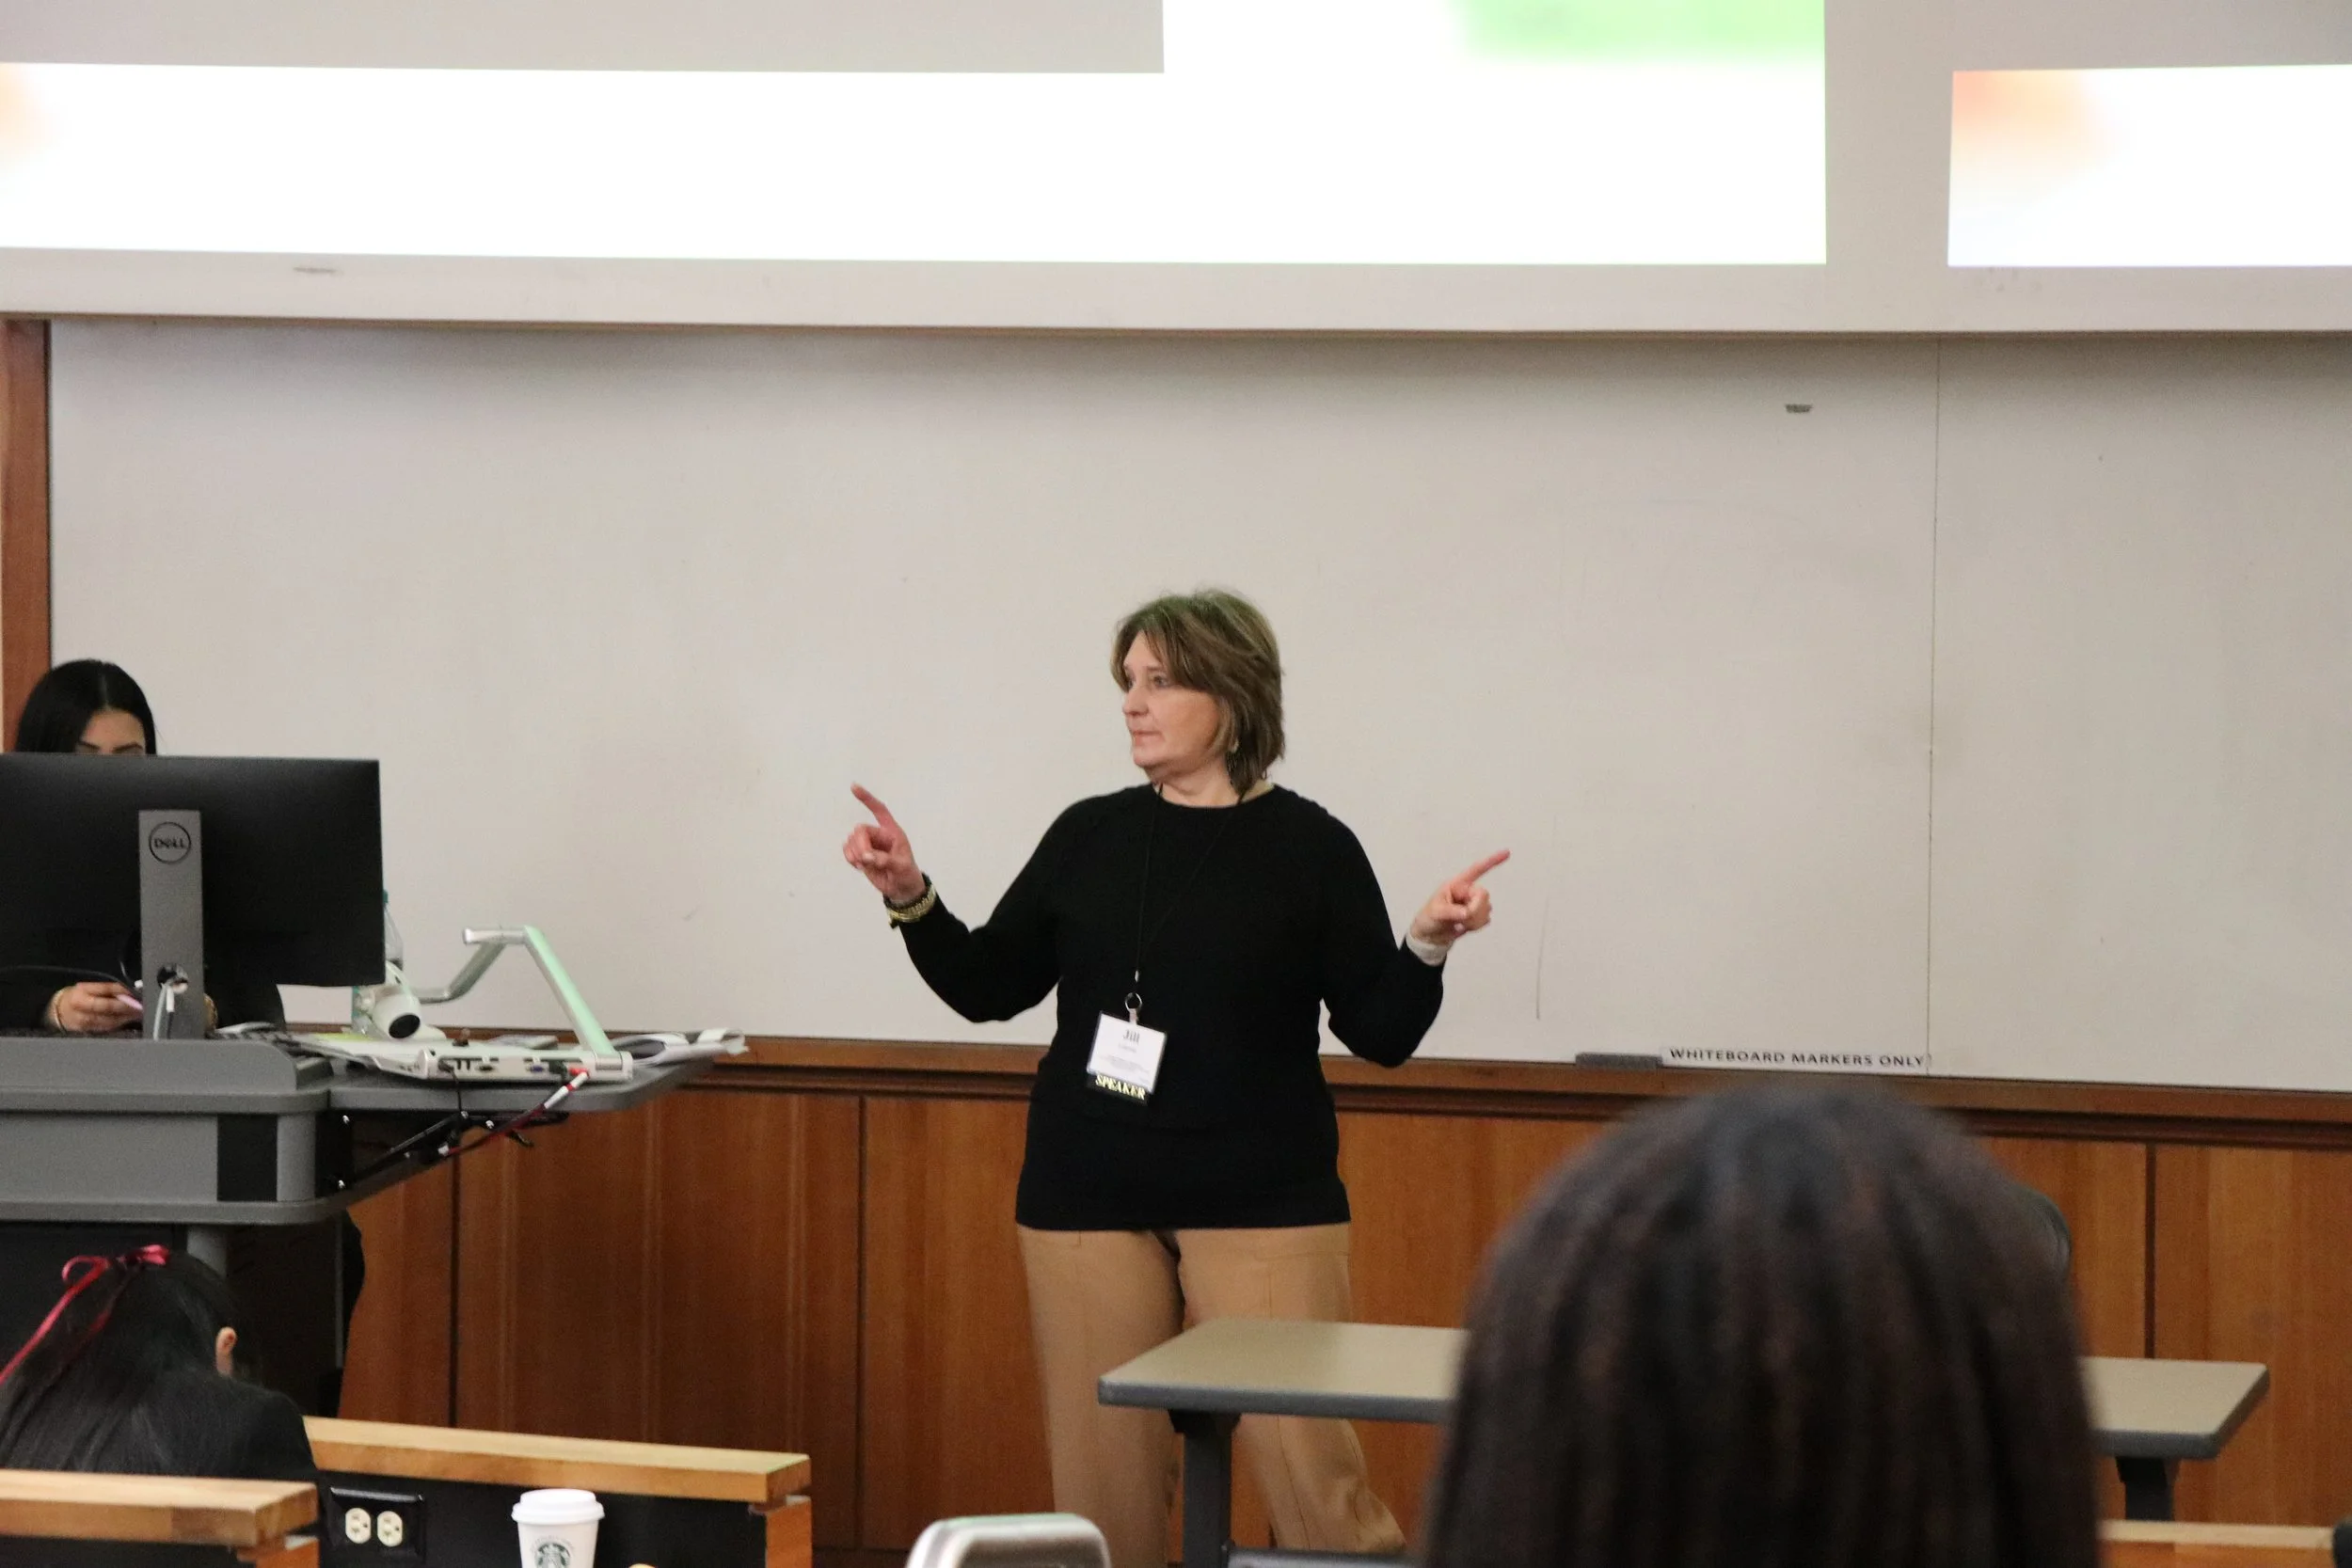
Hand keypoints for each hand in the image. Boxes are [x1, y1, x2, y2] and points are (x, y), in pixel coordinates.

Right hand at [48, 981, 141, 1032]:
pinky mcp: (87, 1032)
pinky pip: (108, 1028)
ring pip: (110, 1020)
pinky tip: (131, 1020)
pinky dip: (121, 1024)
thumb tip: (130, 990)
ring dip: (128, 1016)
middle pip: (109, 1007)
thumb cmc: (76, 997)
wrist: (57, 1012)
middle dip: (128, 1006)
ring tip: (141, 1012)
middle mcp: (81, 1008)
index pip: (106, 990)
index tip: (138, 992)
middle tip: (143, 1004)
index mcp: (81, 993)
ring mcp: (84, 1022)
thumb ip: (107, 989)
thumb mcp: (88, 988)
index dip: (123, 991)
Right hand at [844, 785, 927, 905]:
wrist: (902, 889)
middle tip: (866, 861)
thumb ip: (885, 860)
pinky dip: (849, 857)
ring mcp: (868, 845)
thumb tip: (867, 856)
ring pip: (851, 840)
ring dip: (854, 853)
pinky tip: (859, 866)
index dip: (867, 799)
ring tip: (865, 865)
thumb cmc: (907, 874)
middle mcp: (879, 835)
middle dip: (860, 845)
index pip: (879, 810)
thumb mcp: (901, 866)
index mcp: (892, 832)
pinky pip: (847, 850)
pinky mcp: (860, 855)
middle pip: (860, 830)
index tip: (854, 787)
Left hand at [1408, 851, 1509, 950]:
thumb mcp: (1435, 912)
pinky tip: (1464, 926)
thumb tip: (1467, 913)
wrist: (1431, 935)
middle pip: (1483, 895)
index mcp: (1457, 884)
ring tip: (1458, 923)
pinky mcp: (1478, 916)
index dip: (1492, 861)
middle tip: (1462, 919)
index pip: (1476, 870)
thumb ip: (1451, 912)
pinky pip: (1486, 920)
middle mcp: (1468, 891)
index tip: (1507, 852)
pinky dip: (1475, 926)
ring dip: (1473, 920)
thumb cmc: (1429, 917)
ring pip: (1486, 909)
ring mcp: (1474, 903)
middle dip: (1475, 909)